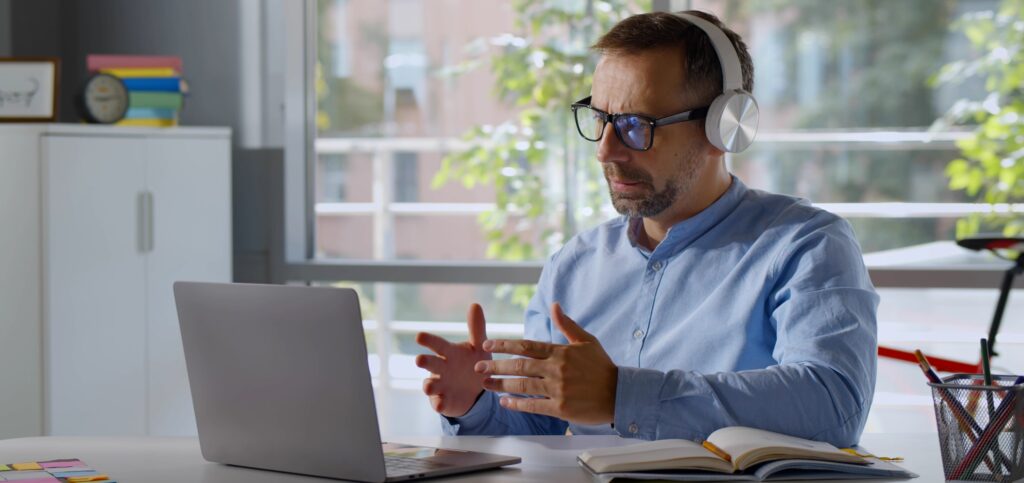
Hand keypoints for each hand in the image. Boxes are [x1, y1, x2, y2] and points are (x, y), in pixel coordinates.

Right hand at [415, 303, 490, 417]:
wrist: (476, 391)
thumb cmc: (473, 363)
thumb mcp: (478, 347)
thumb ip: (476, 327)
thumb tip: (475, 304)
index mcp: (448, 353)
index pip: (437, 345)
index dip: (428, 341)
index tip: (419, 336)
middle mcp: (440, 369)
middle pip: (430, 364)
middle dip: (424, 362)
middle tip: (419, 360)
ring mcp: (440, 386)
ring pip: (430, 385)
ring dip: (428, 385)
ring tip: (428, 385)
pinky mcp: (444, 401)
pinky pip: (439, 403)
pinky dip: (439, 404)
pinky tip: (441, 404)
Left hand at [475, 303, 617, 424]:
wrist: (621, 393)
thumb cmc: (602, 367)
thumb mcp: (586, 341)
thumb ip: (567, 324)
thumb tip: (554, 305)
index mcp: (561, 351)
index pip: (527, 345)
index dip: (505, 345)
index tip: (487, 346)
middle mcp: (557, 369)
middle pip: (520, 365)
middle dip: (496, 365)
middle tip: (478, 367)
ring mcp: (558, 389)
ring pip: (523, 385)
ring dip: (501, 384)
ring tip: (486, 384)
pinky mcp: (561, 408)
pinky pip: (533, 406)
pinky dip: (517, 404)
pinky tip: (504, 403)